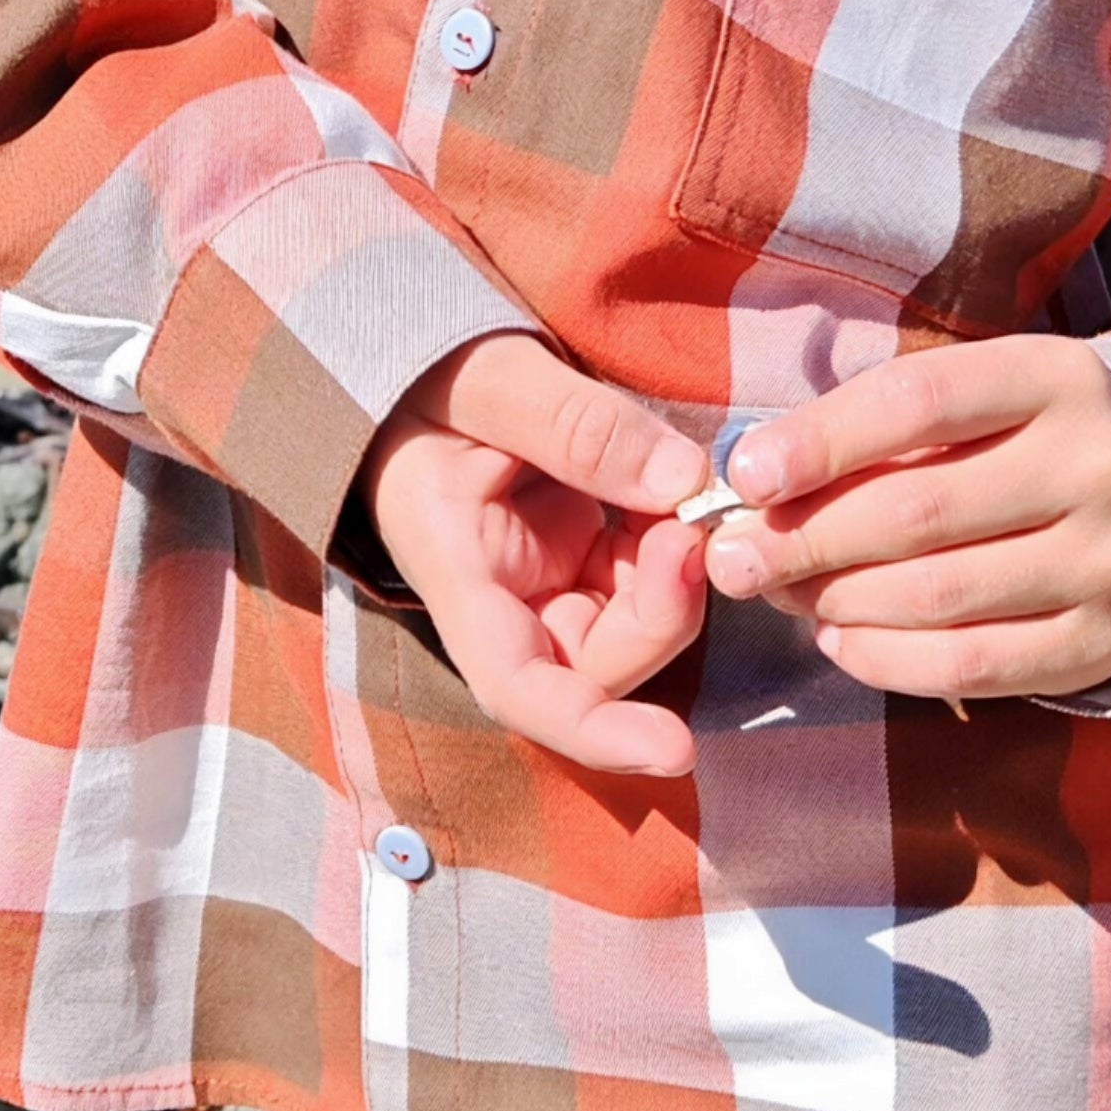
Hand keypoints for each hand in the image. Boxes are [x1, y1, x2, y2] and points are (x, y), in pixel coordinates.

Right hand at [362, 333, 711, 776]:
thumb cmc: (430, 373)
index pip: (517, 687)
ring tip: (687, 497)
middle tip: (695, 526)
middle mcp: (502, 601)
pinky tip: (676, 494)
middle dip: (661, 616)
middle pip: (594, 666)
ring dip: (674, 582)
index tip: (675, 749)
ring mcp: (544, 582)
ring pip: (628, 630)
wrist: (415, 362)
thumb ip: (580, 425)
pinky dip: (671, 549)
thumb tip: (683, 483)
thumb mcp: (496, 379)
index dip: (595, 731)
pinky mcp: (578, 555)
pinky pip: (641, 581)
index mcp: (455, 572)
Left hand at [705, 337, 1110, 704]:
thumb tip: (753, 480)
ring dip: (836, 602)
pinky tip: (839, 640)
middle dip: (805, 540)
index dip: (821, 440)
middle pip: (919, 511)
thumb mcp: (975, 396)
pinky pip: (972, 666)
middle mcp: (1096, 466)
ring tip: (783, 594)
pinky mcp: (1103, 641)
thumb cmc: (1024, 436)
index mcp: (1055, 378)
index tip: (746, 475)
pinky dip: (886, 660)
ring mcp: (1109, 561)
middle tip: (734, 560)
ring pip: (938, 596)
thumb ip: (876, 425)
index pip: (919, 401)